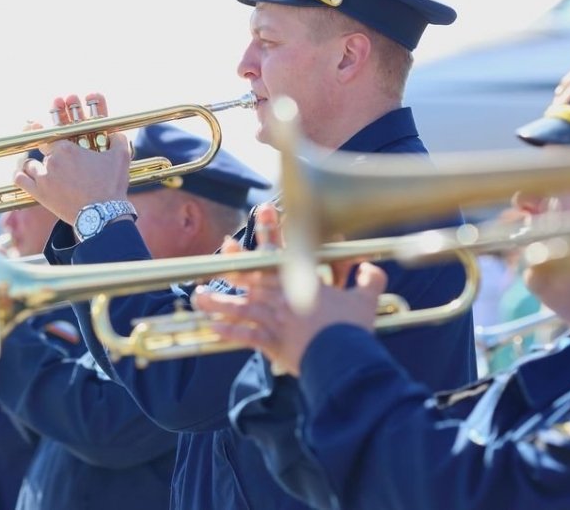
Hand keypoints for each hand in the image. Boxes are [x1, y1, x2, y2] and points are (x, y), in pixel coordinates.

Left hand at [14, 93, 131, 223]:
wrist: (103, 215)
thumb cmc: (111, 186)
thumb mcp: (120, 158)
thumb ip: (118, 140)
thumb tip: (116, 134)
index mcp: (67, 148)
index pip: (53, 135)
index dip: (52, 137)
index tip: (52, 138)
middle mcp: (52, 160)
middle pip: (43, 151)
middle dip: (50, 154)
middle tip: (58, 161)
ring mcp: (44, 177)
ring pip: (30, 165)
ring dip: (35, 167)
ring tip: (42, 171)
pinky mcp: (39, 193)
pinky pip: (20, 180)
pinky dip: (20, 176)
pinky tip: (24, 176)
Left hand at [196, 206, 386, 375]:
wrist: (342, 358)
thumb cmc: (351, 327)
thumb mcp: (365, 301)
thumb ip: (369, 281)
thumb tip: (371, 270)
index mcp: (302, 282)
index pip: (281, 252)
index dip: (269, 230)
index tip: (258, 211)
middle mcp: (282, 297)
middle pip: (253, 276)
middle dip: (233, 263)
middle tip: (217, 253)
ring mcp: (274, 319)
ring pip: (240, 306)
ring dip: (217, 302)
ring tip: (198, 297)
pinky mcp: (271, 342)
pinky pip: (244, 335)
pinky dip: (227, 332)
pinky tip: (211, 327)